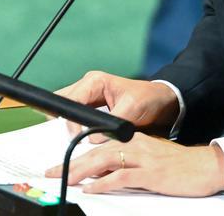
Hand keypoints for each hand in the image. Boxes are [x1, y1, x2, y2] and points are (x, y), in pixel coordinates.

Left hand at [45, 133, 223, 195]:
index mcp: (135, 140)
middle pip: (96, 152)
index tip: (59, 164)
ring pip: (104, 161)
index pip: (100, 145)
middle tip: (51, 172)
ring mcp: (143, 158)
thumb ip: (126, 164)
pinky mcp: (151, 173)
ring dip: (81, 171)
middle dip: (71, 163)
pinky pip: (121, 176)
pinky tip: (91, 187)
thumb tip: (100, 174)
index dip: (77, 154)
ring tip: (64, 179)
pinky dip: (103, 182)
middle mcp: (136, 145)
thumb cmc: (179, 166)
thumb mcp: (149, 161)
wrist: (207, 166)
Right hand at [55, 71, 179, 138]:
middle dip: (65, 124)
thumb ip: (112, 123)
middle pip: (62, 105)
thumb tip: (92, 139)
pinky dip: (75, 131)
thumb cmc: (149, 100)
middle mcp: (87, 87)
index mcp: (95, 81)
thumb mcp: (133, 109)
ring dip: (69, 128)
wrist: (161, 103)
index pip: (71, 101)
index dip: (71, 121)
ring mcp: (87, 98)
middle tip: (76, 142)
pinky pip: (74, 120)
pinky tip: (83, 142)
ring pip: (65, 113)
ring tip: (79, 143)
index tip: (77, 138)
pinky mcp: (90, 110)